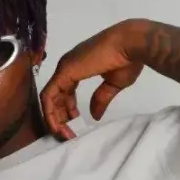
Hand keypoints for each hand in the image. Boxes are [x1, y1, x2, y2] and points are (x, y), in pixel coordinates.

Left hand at [41, 22, 144, 140]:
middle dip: (60, 118)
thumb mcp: (113, 84)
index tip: (76, 126)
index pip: (64, 93)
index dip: (68, 111)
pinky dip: (50, 112)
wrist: (131, 44)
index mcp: (77, 67)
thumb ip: (101, 98)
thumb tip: (94, 115)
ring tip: (65, 135)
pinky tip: (58, 126)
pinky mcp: (64, 72)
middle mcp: (67, 66)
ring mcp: (64, 68)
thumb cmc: (127, 60)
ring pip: (49, 97)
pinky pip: (48, 96)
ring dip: (54, 118)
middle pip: (55, 96)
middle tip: (69, 135)